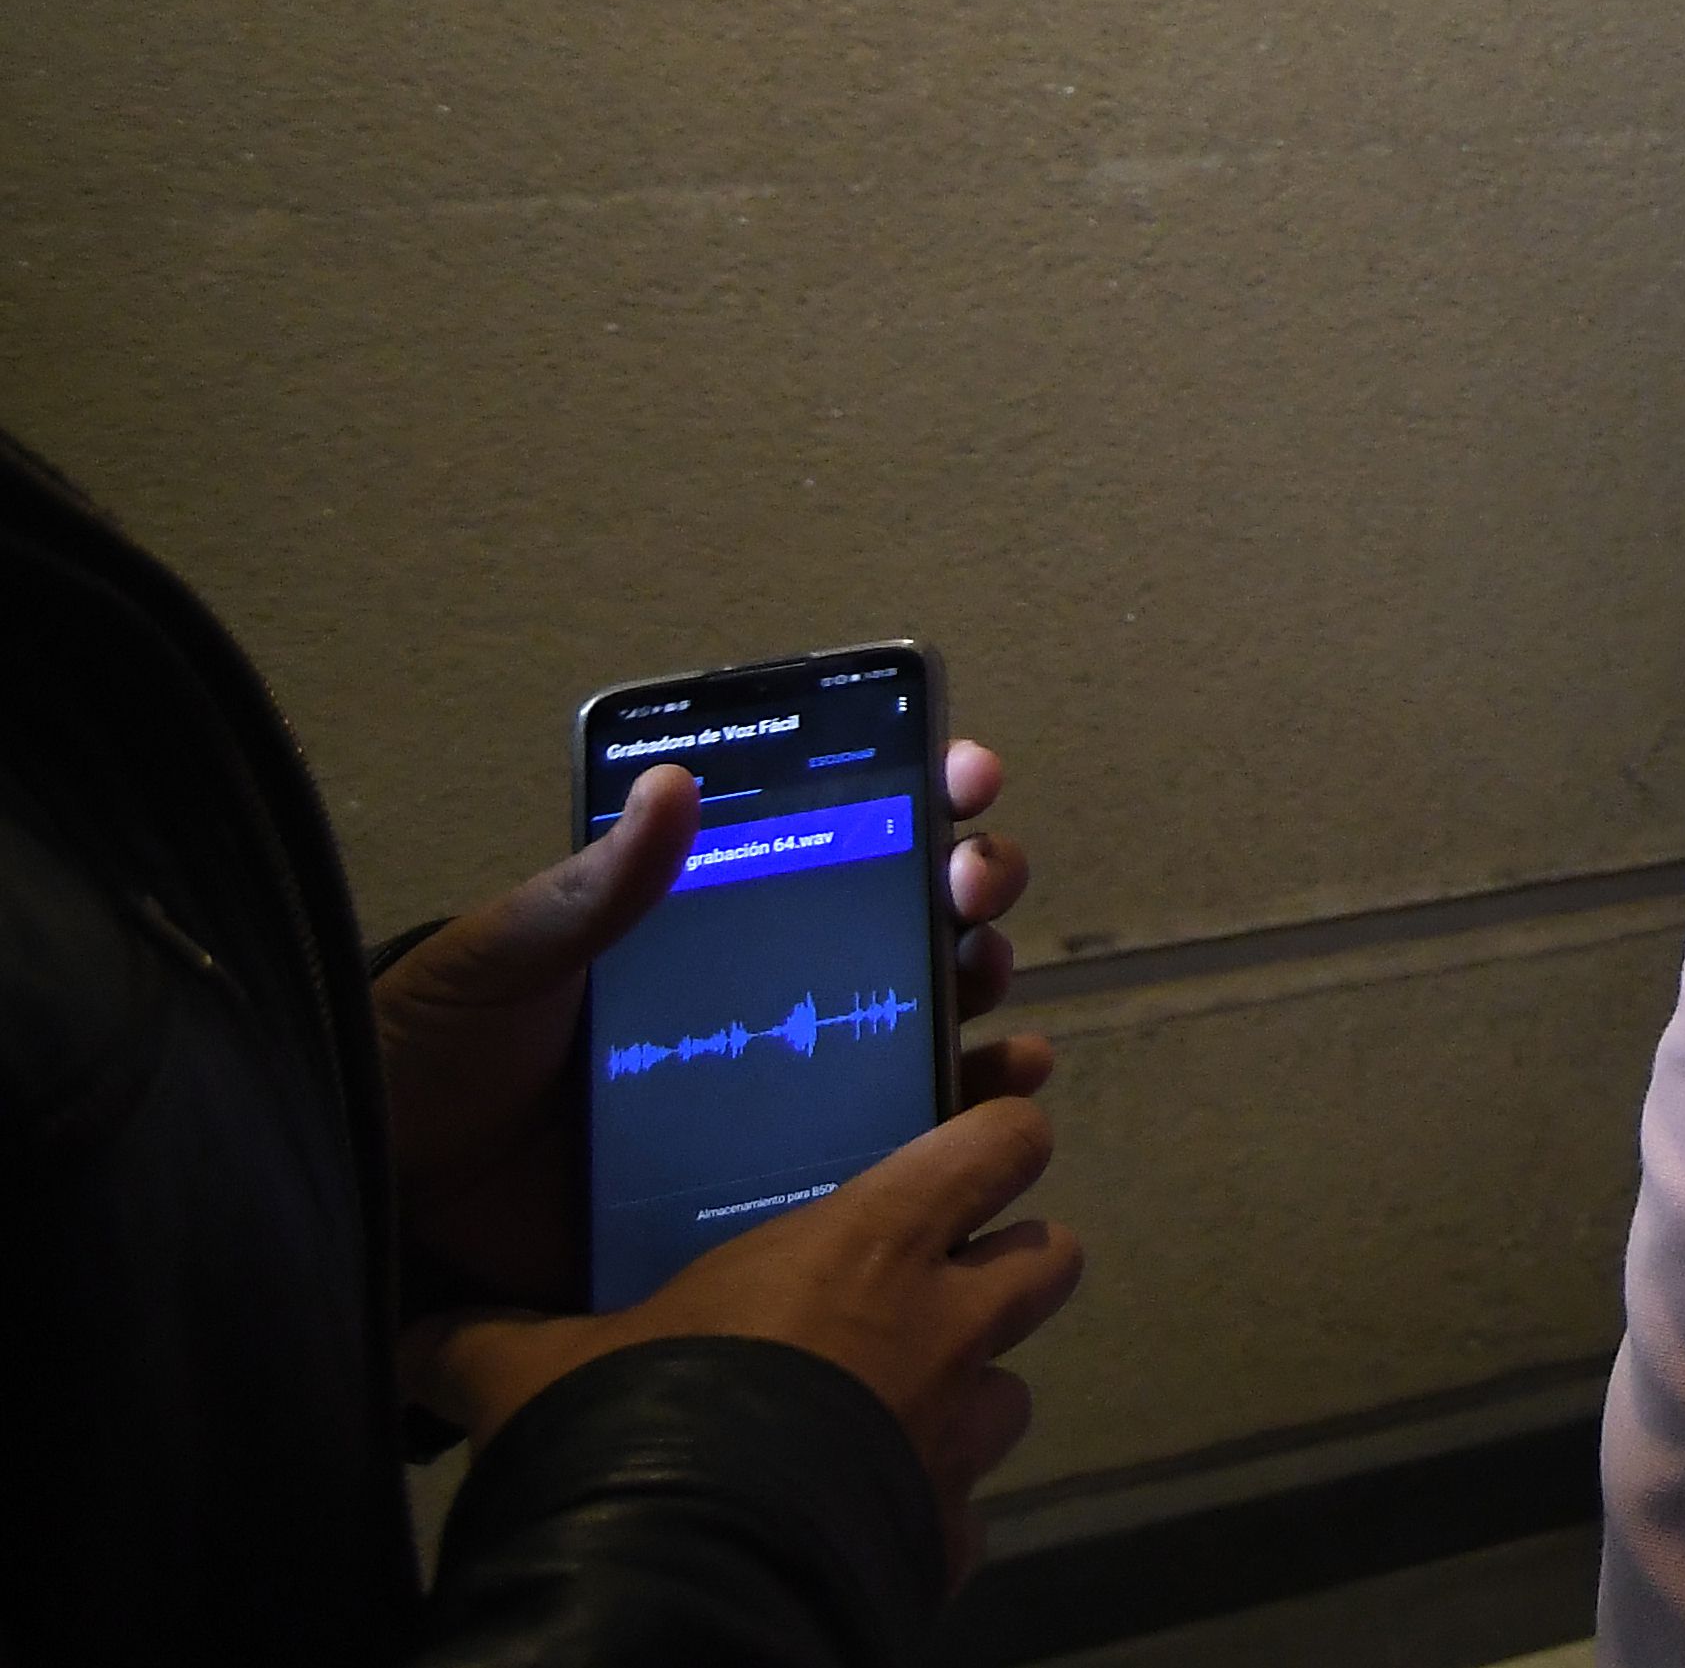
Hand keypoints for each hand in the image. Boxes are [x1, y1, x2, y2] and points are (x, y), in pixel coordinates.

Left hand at [378, 736, 1036, 1307]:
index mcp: (709, 920)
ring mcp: (782, 1086)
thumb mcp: (500, 960)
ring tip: (995, 988)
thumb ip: (586, 890)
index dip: (917, 795)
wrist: (388, 1208)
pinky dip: (964, 1116)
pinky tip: (997, 1093)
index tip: (963, 775)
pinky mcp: (777, 1182)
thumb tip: (673, 784)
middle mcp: (766, 990)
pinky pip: (892, 1146)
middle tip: (972, 882)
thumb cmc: (434, 1058)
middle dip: (971, 884)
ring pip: (923, 1020)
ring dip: (984, 991)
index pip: (835, 837)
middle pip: (909, 919)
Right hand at [411, 1092, 1086, 1576]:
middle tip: (944, 1284)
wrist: (682, 1578)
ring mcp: (957, 1438)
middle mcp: (943, 1329)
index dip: (1000, 1137)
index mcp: (871, 1246)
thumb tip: (411, 1332)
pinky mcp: (946, 1538)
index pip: (1000, 1145)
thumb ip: (486, 1337)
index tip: (978, 1148)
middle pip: (1051, 1258)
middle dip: (1012, 1266)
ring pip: (1014, 1391)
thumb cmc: (634, 1424)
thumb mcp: (539, 1368)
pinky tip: (863, 1518)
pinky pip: (964, 1514)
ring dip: (968, 1396)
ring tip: (893, 1413)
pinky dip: (926, 1512)